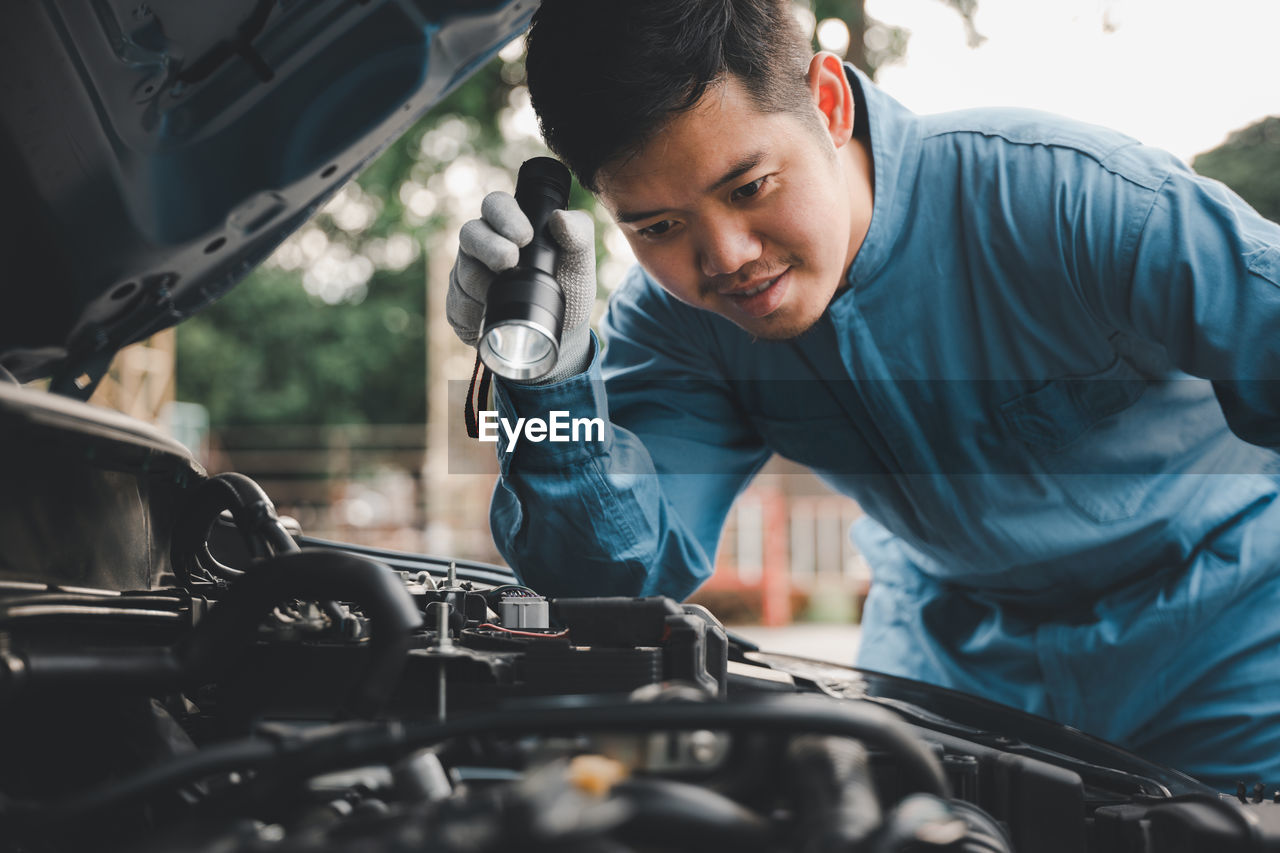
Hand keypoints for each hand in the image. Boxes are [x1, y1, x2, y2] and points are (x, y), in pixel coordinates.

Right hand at [446, 191, 595, 383]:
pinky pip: (458, 306)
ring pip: (463, 273)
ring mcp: (467, 273)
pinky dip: (476, 313)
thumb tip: (560, 218)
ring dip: (484, 286)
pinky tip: (489, 316)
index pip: (495, 205)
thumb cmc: (568, 286)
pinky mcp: (459, 304)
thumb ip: (579, 235)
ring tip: (507, 297)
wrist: (561, 330)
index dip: (504, 215)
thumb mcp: (581, 261)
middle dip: (488, 247)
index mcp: (510, 225)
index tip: (524, 236)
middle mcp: (483, 244)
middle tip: (509, 262)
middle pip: (470, 234)